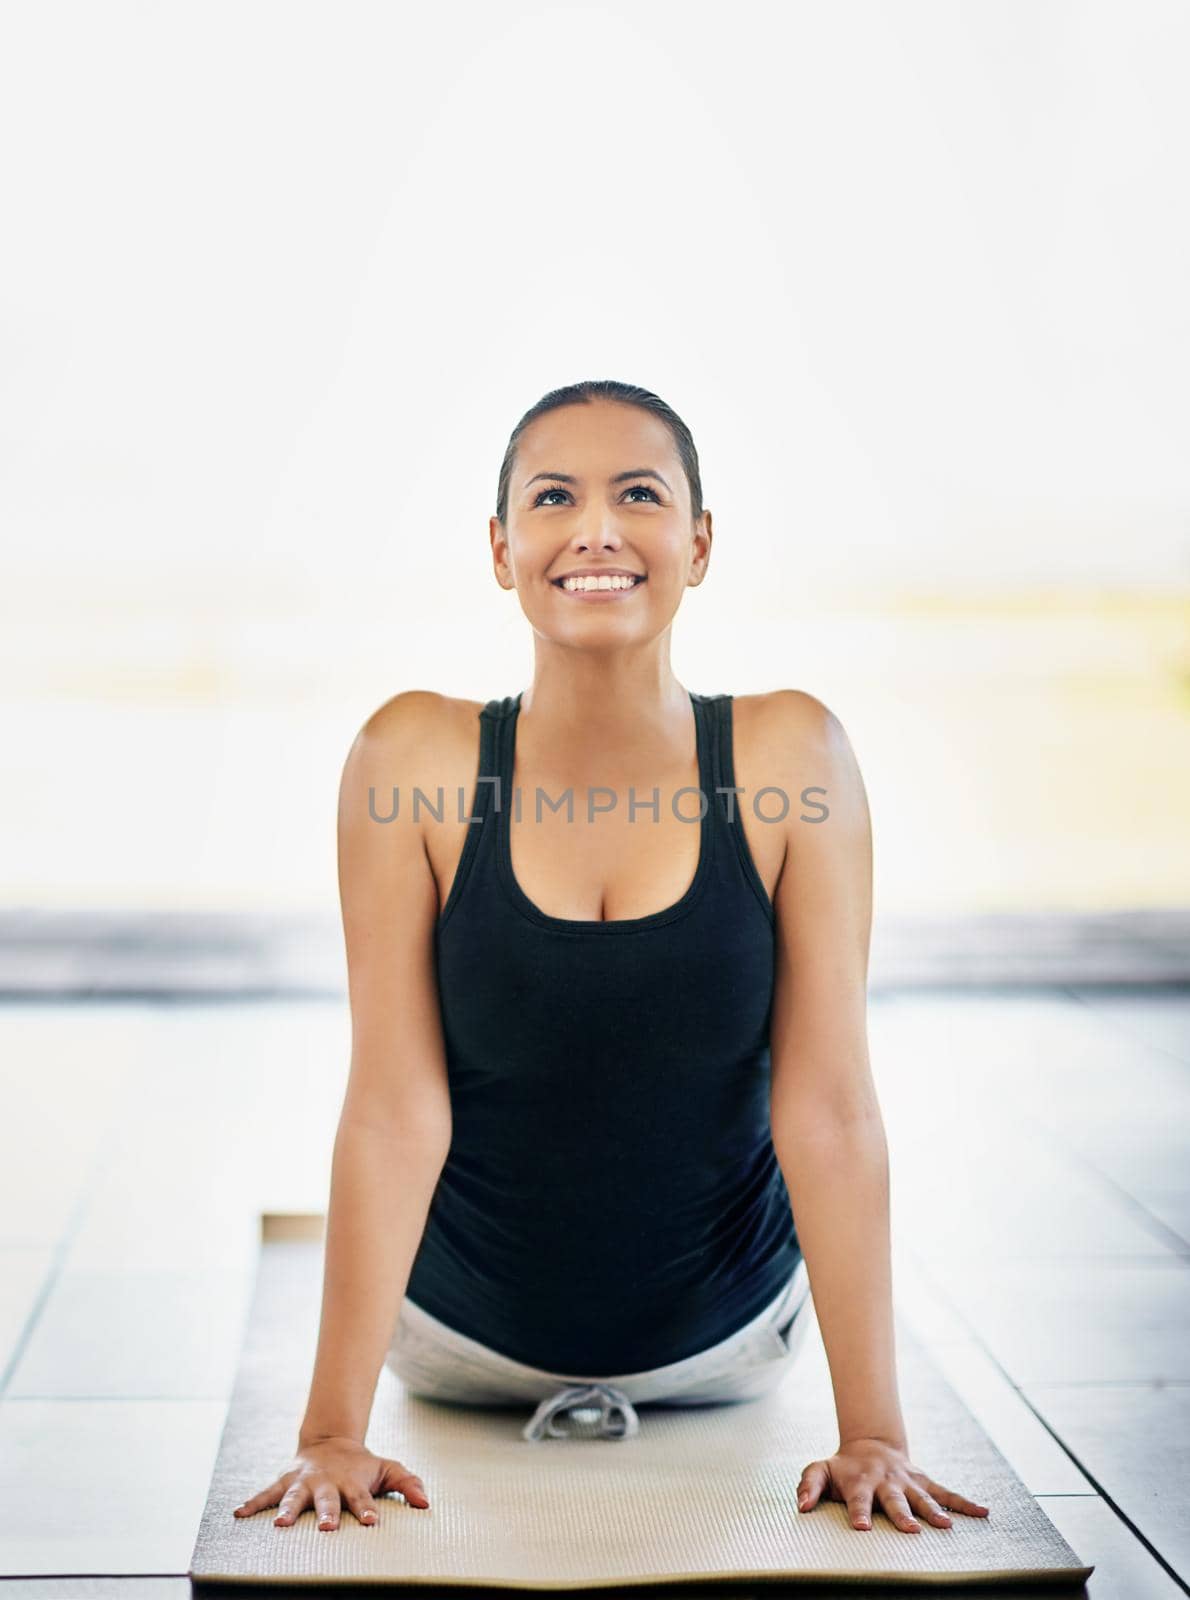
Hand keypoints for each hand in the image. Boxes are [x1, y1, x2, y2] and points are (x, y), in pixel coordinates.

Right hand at [232, 1435, 429, 1529]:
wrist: (331, 1442)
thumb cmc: (361, 1466)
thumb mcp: (387, 1469)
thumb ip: (407, 1483)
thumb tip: (426, 1503)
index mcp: (351, 1483)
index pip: (362, 1498)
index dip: (367, 1509)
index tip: (371, 1521)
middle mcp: (326, 1484)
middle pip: (327, 1500)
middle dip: (326, 1513)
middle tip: (327, 1528)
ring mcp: (303, 1482)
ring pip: (294, 1498)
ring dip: (288, 1511)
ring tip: (279, 1526)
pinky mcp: (285, 1482)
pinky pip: (266, 1493)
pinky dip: (252, 1503)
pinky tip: (238, 1514)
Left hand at [797, 1437, 989, 1533]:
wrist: (870, 1444)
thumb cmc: (843, 1467)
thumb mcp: (819, 1470)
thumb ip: (808, 1486)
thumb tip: (801, 1507)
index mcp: (860, 1482)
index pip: (858, 1499)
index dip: (859, 1513)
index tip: (863, 1528)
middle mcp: (886, 1482)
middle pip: (894, 1500)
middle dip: (902, 1515)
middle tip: (910, 1530)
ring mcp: (908, 1482)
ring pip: (923, 1497)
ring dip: (935, 1511)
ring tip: (947, 1527)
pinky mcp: (924, 1482)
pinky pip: (947, 1493)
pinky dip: (965, 1503)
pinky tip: (984, 1512)